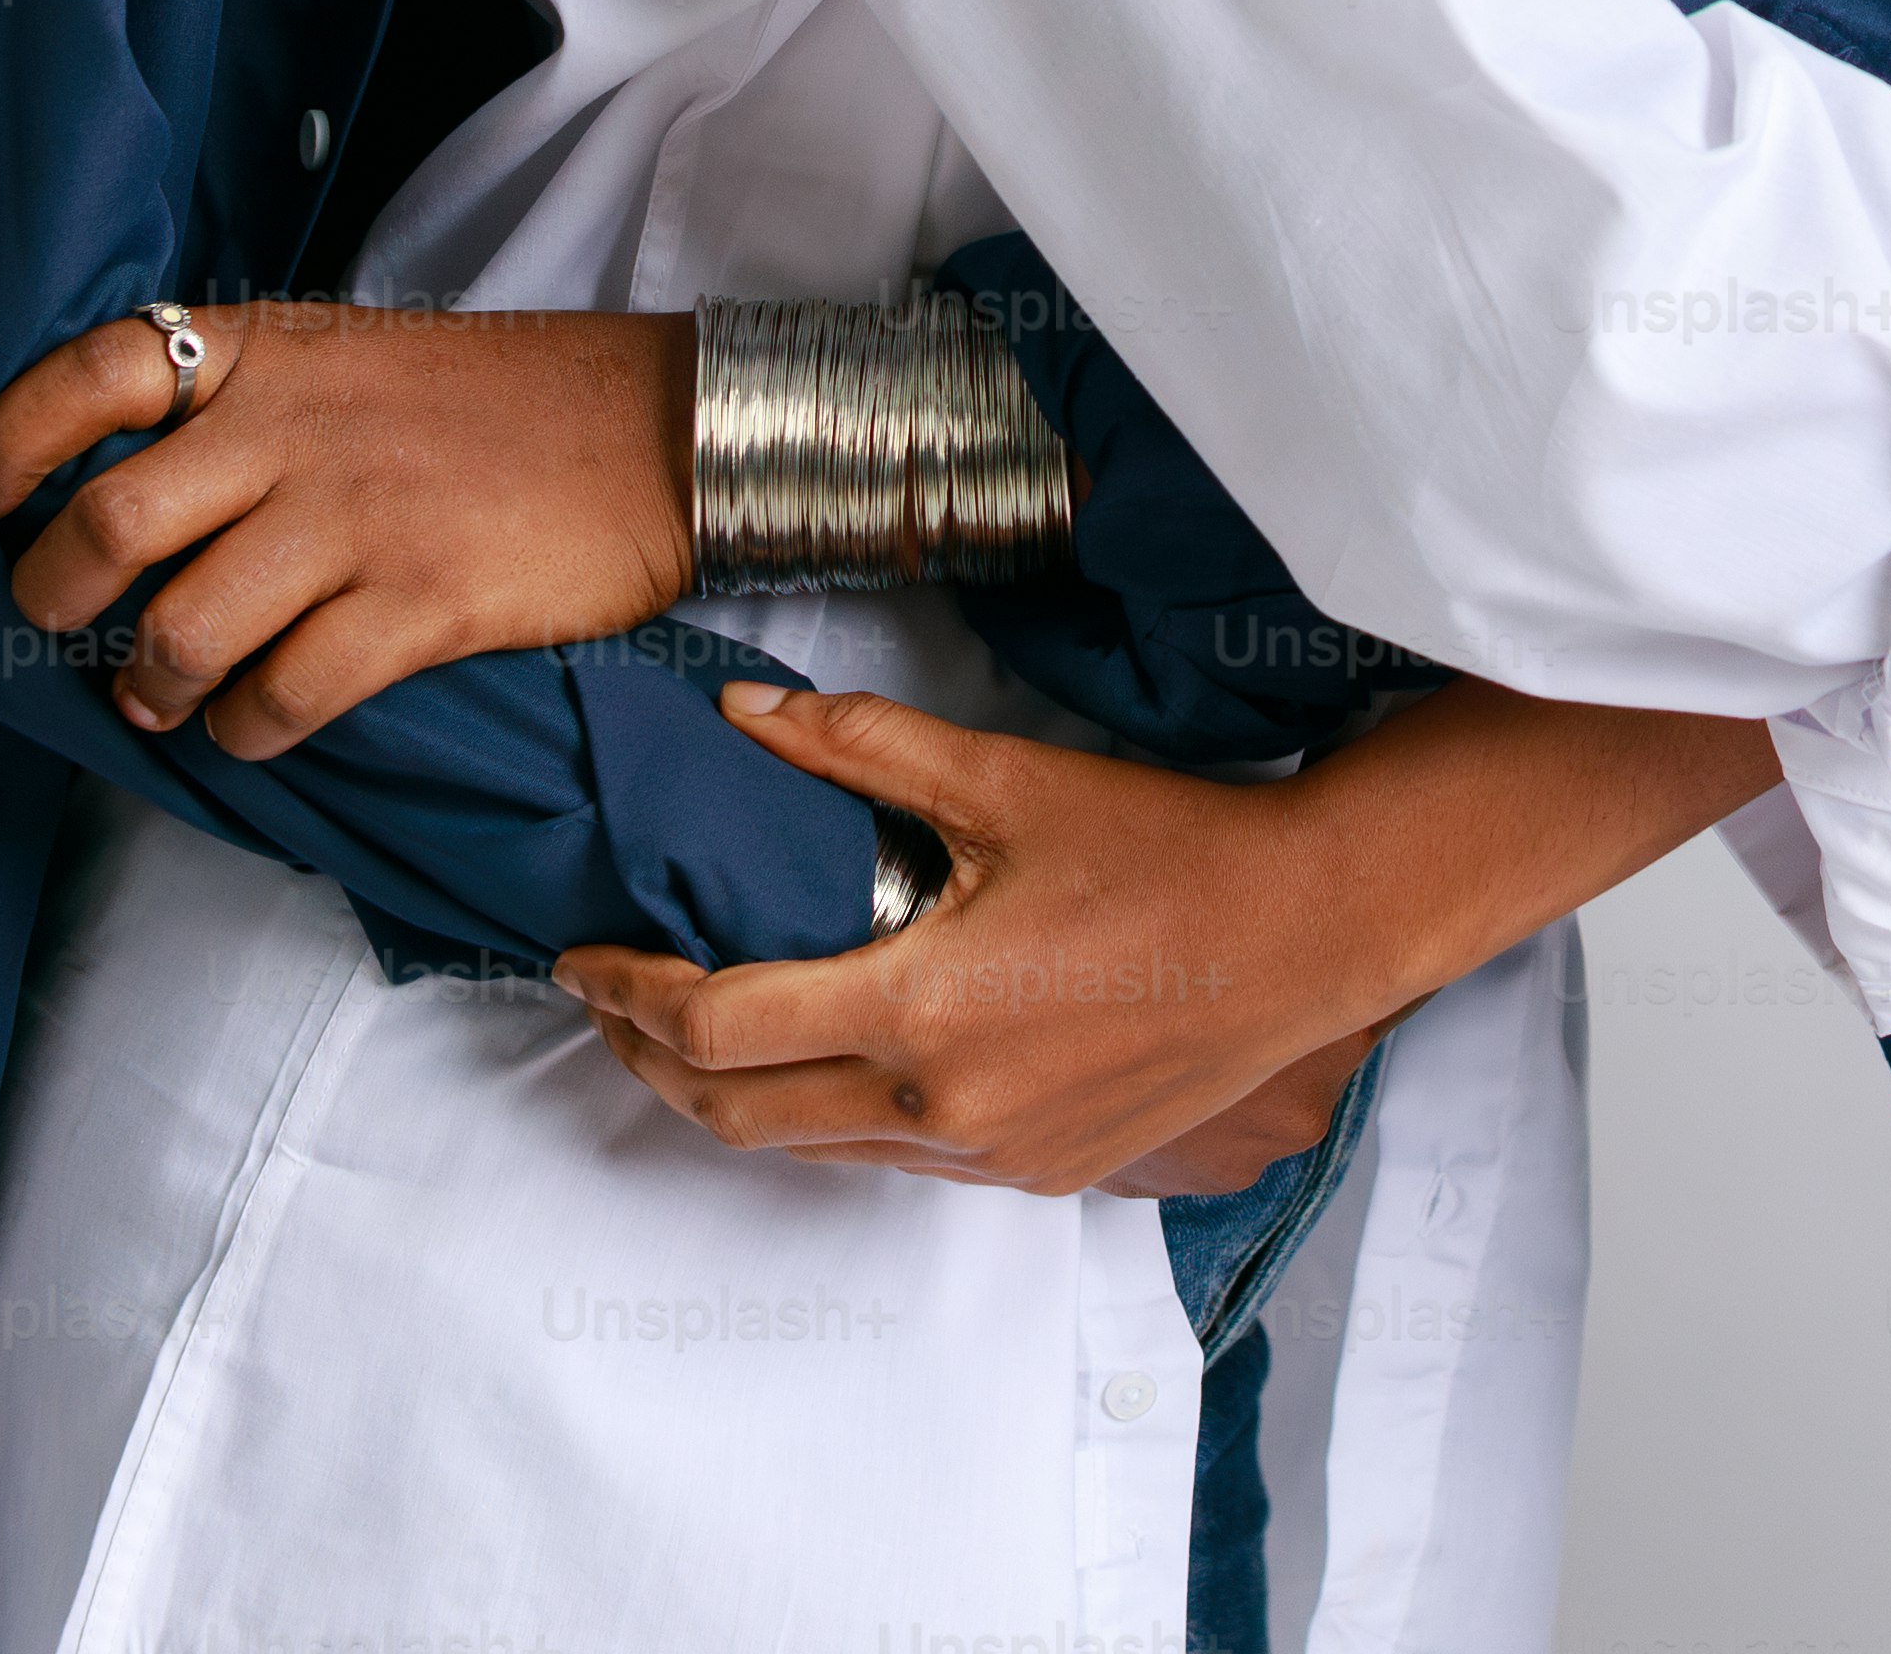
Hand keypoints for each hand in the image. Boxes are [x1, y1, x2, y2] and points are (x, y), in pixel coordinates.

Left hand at [0, 300, 693, 757]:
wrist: (660, 430)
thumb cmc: (501, 403)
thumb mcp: (356, 357)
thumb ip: (250, 407)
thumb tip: (132, 498)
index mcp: (271, 353)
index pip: (89, 374)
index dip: (7, 443)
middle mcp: (297, 429)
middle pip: (105, 524)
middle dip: (52, 599)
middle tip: (62, 625)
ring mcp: (357, 519)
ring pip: (180, 629)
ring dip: (145, 687)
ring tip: (157, 698)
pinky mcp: (421, 603)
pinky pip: (283, 696)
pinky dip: (244, 730)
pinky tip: (253, 724)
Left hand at [560, 684, 1416, 1196]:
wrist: (1308, 934)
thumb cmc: (1168, 851)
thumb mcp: (1006, 781)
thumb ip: (861, 749)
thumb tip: (742, 716)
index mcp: (917, 1013)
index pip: (716, 1030)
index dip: (628, 993)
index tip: (582, 953)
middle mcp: (938, 1110)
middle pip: (734, 1117)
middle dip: (646, 1062)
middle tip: (607, 1000)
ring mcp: (988, 1158)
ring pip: (807, 1150)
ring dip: (730, 1098)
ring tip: (688, 1033)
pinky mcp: (1034, 1174)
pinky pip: (890, 1163)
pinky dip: (825, 1118)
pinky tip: (823, 1060)